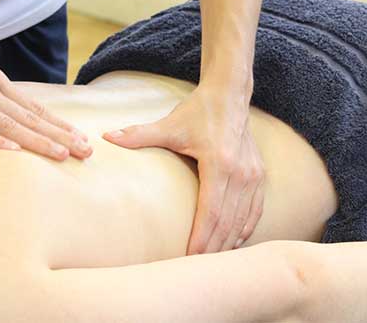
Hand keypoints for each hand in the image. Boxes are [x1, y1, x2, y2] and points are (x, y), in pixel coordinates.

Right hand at [0, 17, 91, 160]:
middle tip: (86, 152)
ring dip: (37, 140)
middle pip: (29, 118)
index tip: (79, 137)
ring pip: (8, 124)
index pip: (32, 107)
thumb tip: (4, 100)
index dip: (57, 124)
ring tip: (62, 154)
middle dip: (59, 136)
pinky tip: (12, 150)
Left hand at [103, 84, 263, 252]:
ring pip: (243, 221)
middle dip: (213, 249)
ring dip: (229, 244)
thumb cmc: (198, 111)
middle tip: (195, 270)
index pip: (211, 212)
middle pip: (228, 223)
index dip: (201, 239)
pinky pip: (254, 212)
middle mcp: (241, 174)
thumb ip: (138, 134)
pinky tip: (232, 243)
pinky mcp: (259, 176)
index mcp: (220, 164)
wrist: (230, 95)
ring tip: (212, 264)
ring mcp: (253, 176)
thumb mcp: (168, 125)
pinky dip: (244, 230)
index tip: (189, 259)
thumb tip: (106, 137)